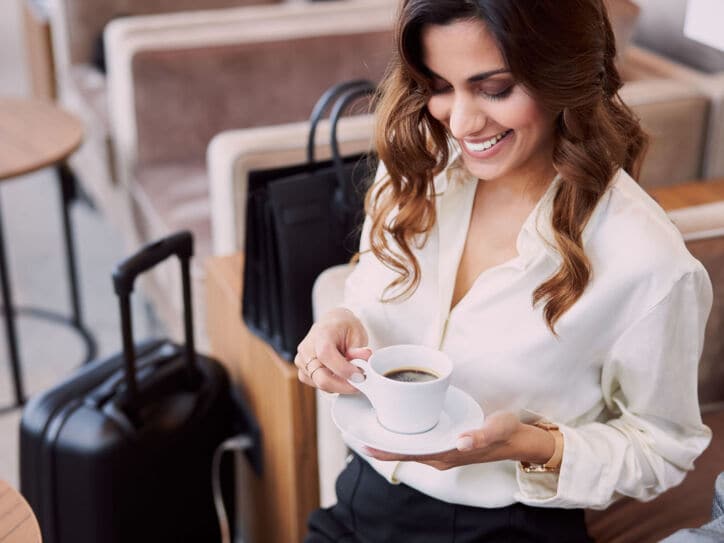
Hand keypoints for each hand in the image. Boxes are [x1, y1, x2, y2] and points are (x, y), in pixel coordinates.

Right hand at [295, 307, 369, 393]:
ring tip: (350, 374)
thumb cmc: (343, 327)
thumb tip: (365, 362)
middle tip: (359, 383)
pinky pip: (317, 386)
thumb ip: (359, 350)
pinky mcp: (303, 372)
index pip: (326, 355)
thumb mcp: (357, 333)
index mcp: (321, 334)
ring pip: (320, 384)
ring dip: (339, 385)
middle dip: (344, 385)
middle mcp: (307, 348)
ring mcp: (302, 361)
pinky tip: (339, 376)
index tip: (359, 375)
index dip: (343, 369)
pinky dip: (332, 385)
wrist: (332, 324)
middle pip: (321, 377)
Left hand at [364, 412, 555, 469]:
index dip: (385, 449)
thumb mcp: (497, 429)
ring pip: (410, 446)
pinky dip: (404, 433)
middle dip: (381, 442)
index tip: (363, 442)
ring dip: (391, 437)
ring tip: (370, 422)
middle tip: (357, 428)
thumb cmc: (507, 433)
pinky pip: (419, 440)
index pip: (408, 454)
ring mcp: (442, 449)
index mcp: (446, 454)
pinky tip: (396, 420)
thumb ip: (481, 435)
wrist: (519, 439)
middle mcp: (440, 454)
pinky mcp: (446, 442)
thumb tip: (462, 442)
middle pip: (403, 451)